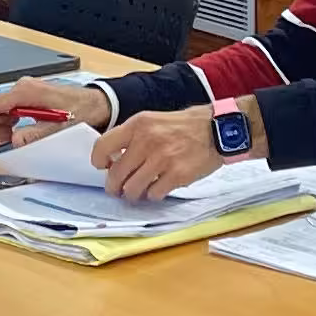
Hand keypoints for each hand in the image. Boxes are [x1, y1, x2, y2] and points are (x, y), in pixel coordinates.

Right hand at [0, 79, 106, 149]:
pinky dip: (10, 123)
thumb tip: (15, 141)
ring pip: (3, 109)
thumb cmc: (82, 109)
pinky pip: (13, 109)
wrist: (98, 102)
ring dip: (1, 127)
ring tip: (6, 142)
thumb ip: (35, 134)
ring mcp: (28, 90)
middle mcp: (24, 87)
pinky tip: (16, 134)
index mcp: (27, 92)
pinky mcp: (32, 95)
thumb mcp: (59, 126)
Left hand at [86, 103, 239, 201]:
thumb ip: (132, 137)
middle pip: (116, 174)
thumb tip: (112, 159)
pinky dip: (153, 195)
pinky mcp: (177, 175)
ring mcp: (162, 159)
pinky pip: (153, 194)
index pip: (103, 146)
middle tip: (118, 189)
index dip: (99, 161)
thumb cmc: (184, 126)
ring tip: (138, 191)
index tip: (103, 167)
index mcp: (138, 125)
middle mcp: (147, 141)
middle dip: (114, 186)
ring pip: (132, 189)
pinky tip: (158, 188)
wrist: (217, 130)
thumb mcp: (153, 120)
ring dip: (133, 194)